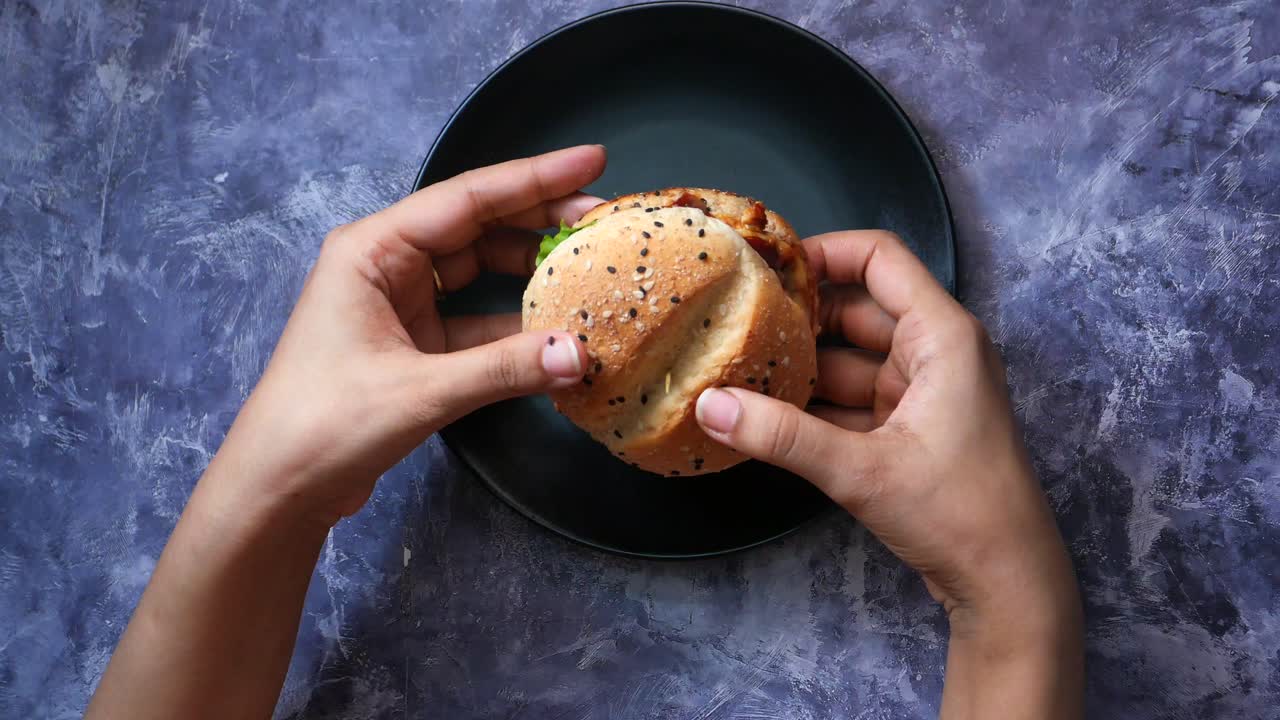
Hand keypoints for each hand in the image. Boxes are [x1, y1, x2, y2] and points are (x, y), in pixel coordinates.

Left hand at [221, 146, 604, 522]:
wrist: (279, 486)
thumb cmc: (327, 424)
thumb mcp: (421, 391)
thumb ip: (504, 368)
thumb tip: (579, 352)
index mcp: (373, 249)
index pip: (467, 199)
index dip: (535, 179)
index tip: (592, 162)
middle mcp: (387, 264)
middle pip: (477, 227)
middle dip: (540, 219)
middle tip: (605, 217)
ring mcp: (400, 303)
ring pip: (479, 270)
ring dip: (531, 270)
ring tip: (589, 264)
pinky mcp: (413, 343)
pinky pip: (476, 319)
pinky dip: (515, 324)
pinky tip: (556, 329)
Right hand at [694, 231, 1081, 717]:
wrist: (1006, 584)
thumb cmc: (963, 514)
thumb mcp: (861, 470)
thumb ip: (782, 435)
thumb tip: (713, 407)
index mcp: (942, 337)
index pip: (878, 259)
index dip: (822, 252)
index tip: (768, 264)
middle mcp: (935, 353)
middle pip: (855, 308)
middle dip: (798, 315)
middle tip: (737, 317)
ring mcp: (922, 392)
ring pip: (848, 359)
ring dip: (800, 366)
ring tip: (739, 367)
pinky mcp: (909, 428)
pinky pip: (851, 399)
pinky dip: (813, 404)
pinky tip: (766, 413)